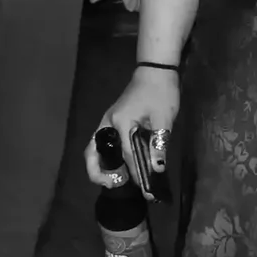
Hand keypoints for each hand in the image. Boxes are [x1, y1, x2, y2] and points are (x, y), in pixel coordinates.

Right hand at [90, 65, 180, 198]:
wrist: (156, 69)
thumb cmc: (161, 91)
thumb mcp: (163, 118)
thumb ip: (159, 144)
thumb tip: (157, 168)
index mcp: (119, 122)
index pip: (125, 154)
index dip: (135, 172)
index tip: (144, 188)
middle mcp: (107, 124)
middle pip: (92, 153)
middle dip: (99, 173)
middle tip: (115, 185)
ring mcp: (108, 122)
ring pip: (95, 149)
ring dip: (101, 166)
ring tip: (116, 180)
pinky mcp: (112, 121)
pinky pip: (104, 144)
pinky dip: (107, 157)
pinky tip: (121, 165)